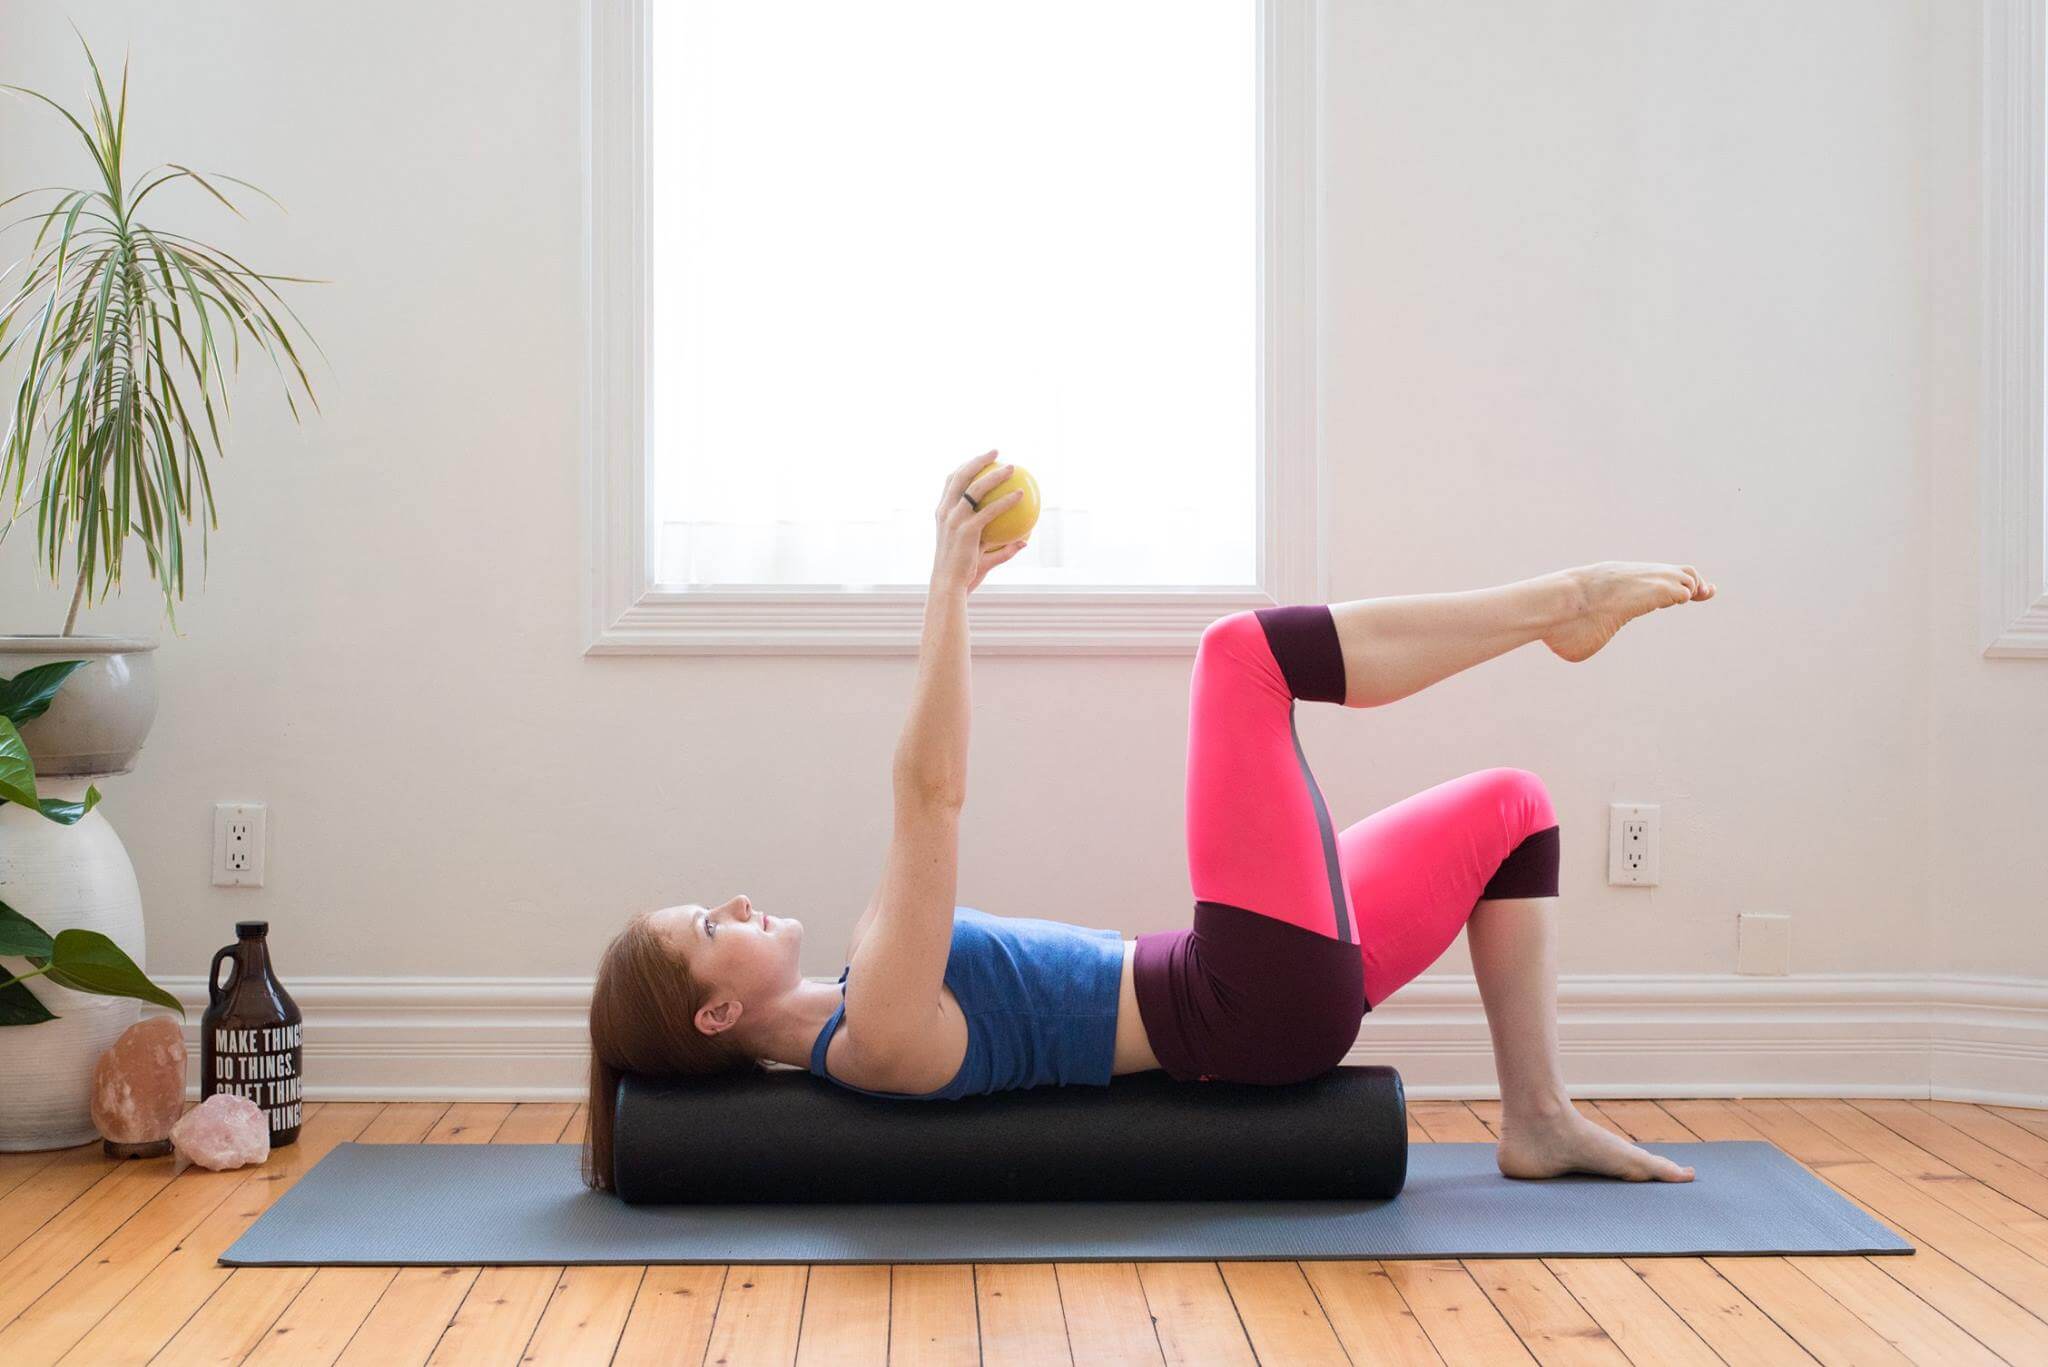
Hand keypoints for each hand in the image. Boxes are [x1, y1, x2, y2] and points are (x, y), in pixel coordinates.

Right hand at [930, 450, 1027, 595]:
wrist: (949, 583)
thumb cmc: (963, 569)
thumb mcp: (979, 552)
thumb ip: (1000, 544)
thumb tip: (1025, 541)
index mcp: (942, 512)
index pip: (950, 480)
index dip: (965, 465)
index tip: (981, 459)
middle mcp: (946, 511)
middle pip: (961, 476)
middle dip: (978, 460)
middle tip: (996, 452)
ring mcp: (955, 520)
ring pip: (976, 489)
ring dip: (995, 475)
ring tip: (1012, 468)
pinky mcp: (967, 530)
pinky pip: (990, 511)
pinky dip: (1005, 501)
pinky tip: (1020, 495)